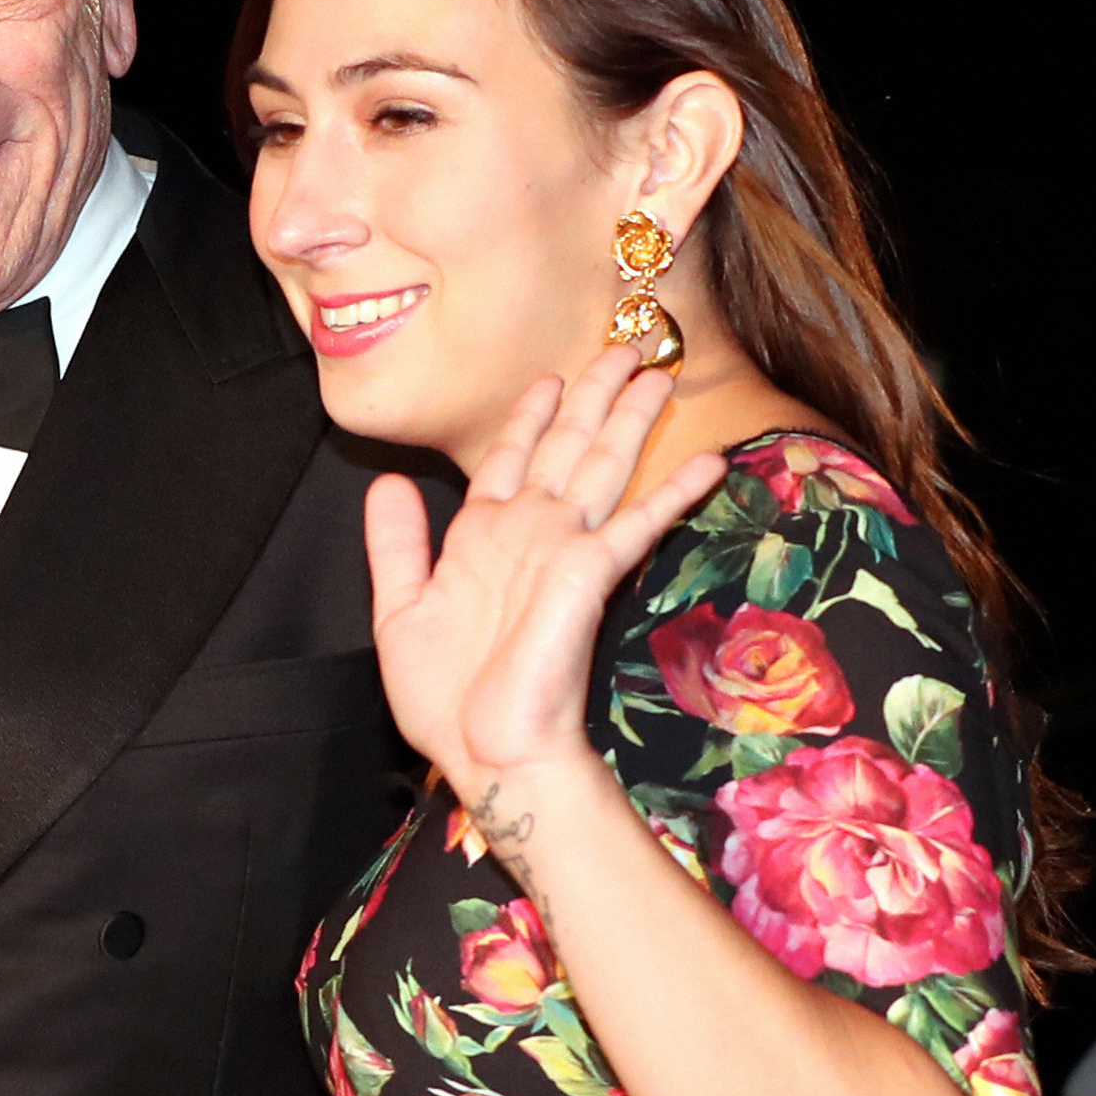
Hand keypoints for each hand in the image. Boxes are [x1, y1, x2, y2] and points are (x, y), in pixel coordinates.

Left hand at [362, 346, 729, 820]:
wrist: (484, 750)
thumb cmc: (444, 697)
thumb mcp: (401, 608)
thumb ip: (396, 543)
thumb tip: (386, 482)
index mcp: (483, 536)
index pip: (513, 458)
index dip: (531, 417)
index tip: (550, 377)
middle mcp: (530, 532)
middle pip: (570, 445)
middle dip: (596, 393)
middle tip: (627, 344)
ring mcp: (564, 548)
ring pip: (604, 463)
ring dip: (632, 416)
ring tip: (660, 371)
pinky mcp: (589, 574)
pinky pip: (638, 520)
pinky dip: (673, 489)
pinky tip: (708, 459)